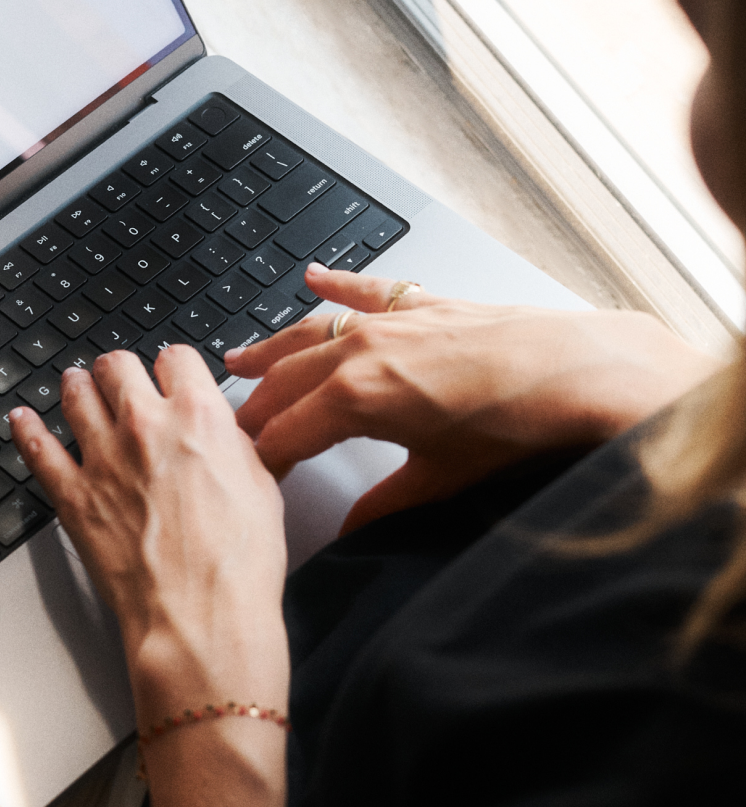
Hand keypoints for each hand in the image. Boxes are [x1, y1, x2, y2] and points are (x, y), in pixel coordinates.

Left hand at [9, 345, 289, 722]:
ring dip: (77, 386)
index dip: (173, 366)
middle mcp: (145, 427)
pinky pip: (37, 449)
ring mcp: (103, 459)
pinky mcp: (73, 496)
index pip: (176, 358)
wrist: (201, 618)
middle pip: (118, 366)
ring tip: (76, 385)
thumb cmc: (237, 566)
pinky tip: (23, 419)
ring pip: (76, 396)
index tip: (170, 374)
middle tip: (120, 378)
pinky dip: (27, 429)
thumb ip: (236, 447)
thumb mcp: (263, 488)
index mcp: (198, 417)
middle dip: (120, 370)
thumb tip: (226, 434)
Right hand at [228, 264, 720, 530]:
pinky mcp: (426, 305)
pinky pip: (367, 289)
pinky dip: (339, 282)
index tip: (240, 477)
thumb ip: (386, 505)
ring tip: (238, 363)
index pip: (283, 433)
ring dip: (272, 350)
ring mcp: (391, 322)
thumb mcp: (442, 479)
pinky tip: (316, 276)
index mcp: (355, 397)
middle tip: (226, 435)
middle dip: (251, 411)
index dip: (258, 459)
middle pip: (283, 383)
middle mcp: (361, 350)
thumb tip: (354, 530)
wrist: (581, 374)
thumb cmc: (517, 425)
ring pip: (311, 334)